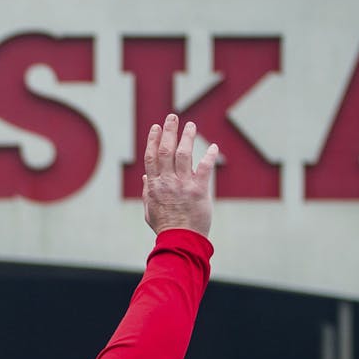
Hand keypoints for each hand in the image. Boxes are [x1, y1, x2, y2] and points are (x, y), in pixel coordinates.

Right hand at [142, 114, 218, 236]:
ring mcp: (182, 185)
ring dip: (187, 137)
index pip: (151, 157)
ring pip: (183, 154)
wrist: (180, 241)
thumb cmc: (166, 227)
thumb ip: (148, 192)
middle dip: (169, 131)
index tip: (156, 127)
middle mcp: (167, 182)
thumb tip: (146, 176)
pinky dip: (209, 156)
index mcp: (154, 186)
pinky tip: (212, 147)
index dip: (153, 140)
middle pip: (166, 150)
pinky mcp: (198, 191)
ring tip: (190, 125)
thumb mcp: (150, 211)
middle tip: (172, 117)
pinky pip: (205, 168)